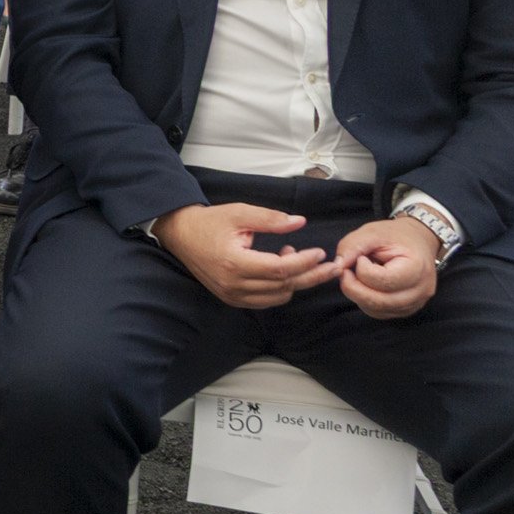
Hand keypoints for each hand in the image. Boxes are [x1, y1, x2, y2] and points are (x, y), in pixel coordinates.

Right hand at [151, 202, 343, 309]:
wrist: (180, 235)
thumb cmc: (210, 222)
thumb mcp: (240, 213)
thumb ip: (271, 219)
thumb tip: (300, 222)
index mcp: (234, 262)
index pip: (280, 269)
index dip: (304, 262)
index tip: (320, 253)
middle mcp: (233, 284)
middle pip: (283, 286)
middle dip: (311, 276)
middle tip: (332, 267)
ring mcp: (232, 295)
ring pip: (278, 296)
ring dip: (294, 281)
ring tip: (293, 256)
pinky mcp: (231, 299)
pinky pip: (266, 301)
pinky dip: (280, 288)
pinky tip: (281, 269)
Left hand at [332, 217, 440, 318]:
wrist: (418, 242)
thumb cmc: (396, 236)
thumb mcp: (372, 232)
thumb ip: (352, 247)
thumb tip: (337, 266)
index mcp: (417, 268)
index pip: (382, 280)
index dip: (362, 270)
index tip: (360, 258)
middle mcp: (420, 290)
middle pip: (378, 301)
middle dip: (353, 287)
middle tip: (345, 272)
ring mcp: (415, 303)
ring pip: (377, 310)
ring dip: (359, 295)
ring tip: (359, 276)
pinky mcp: (406, 310)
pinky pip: (379, 313)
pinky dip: (366, 301)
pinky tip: (366, 285)